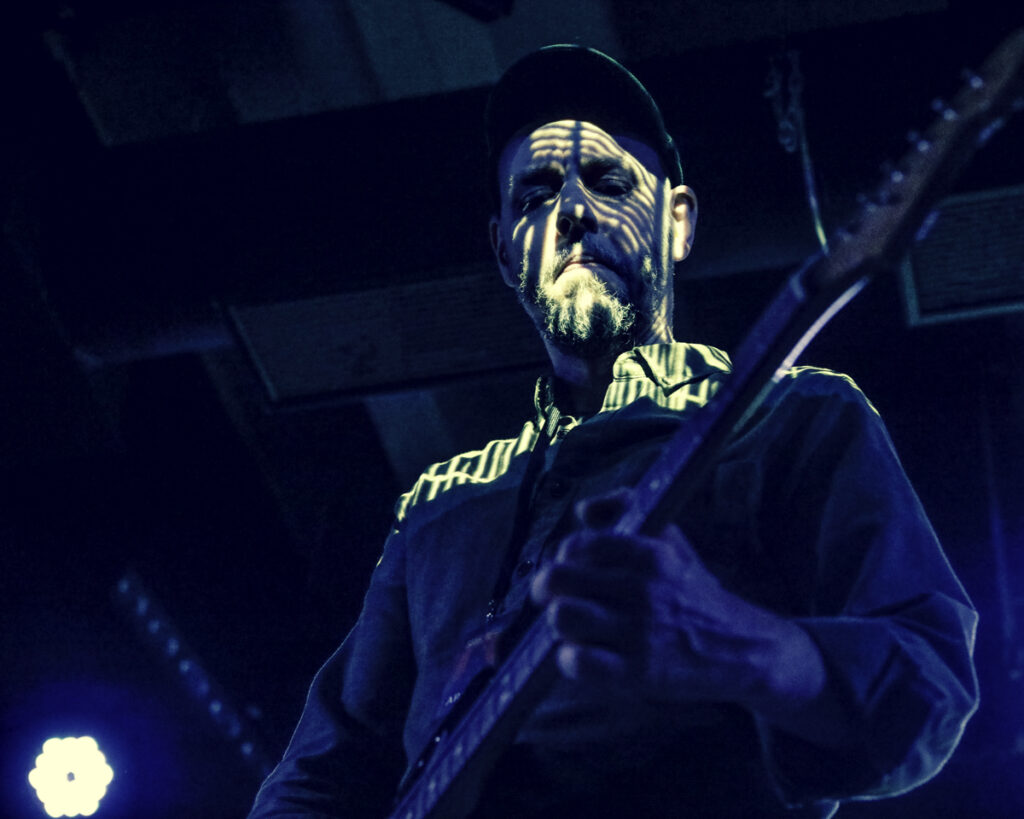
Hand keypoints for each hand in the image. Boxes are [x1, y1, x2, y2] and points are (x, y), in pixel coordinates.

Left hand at [530, 489, 827, 718]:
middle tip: (555, 597)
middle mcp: (642, 590)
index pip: (576, 545)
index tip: (570, 568)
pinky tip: (583, 654)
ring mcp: (639, 633)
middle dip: (547, 588)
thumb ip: (626, 508)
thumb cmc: (694, 591)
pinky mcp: (638, 673)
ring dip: (559, 623)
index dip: (563, 557)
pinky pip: (577, 662)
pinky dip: (569, 659)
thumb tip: (583, 509)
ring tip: (573, 627)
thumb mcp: (670, 539)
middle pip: (557, 579)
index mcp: (649, 554)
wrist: (741, 648)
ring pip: (563, 618)